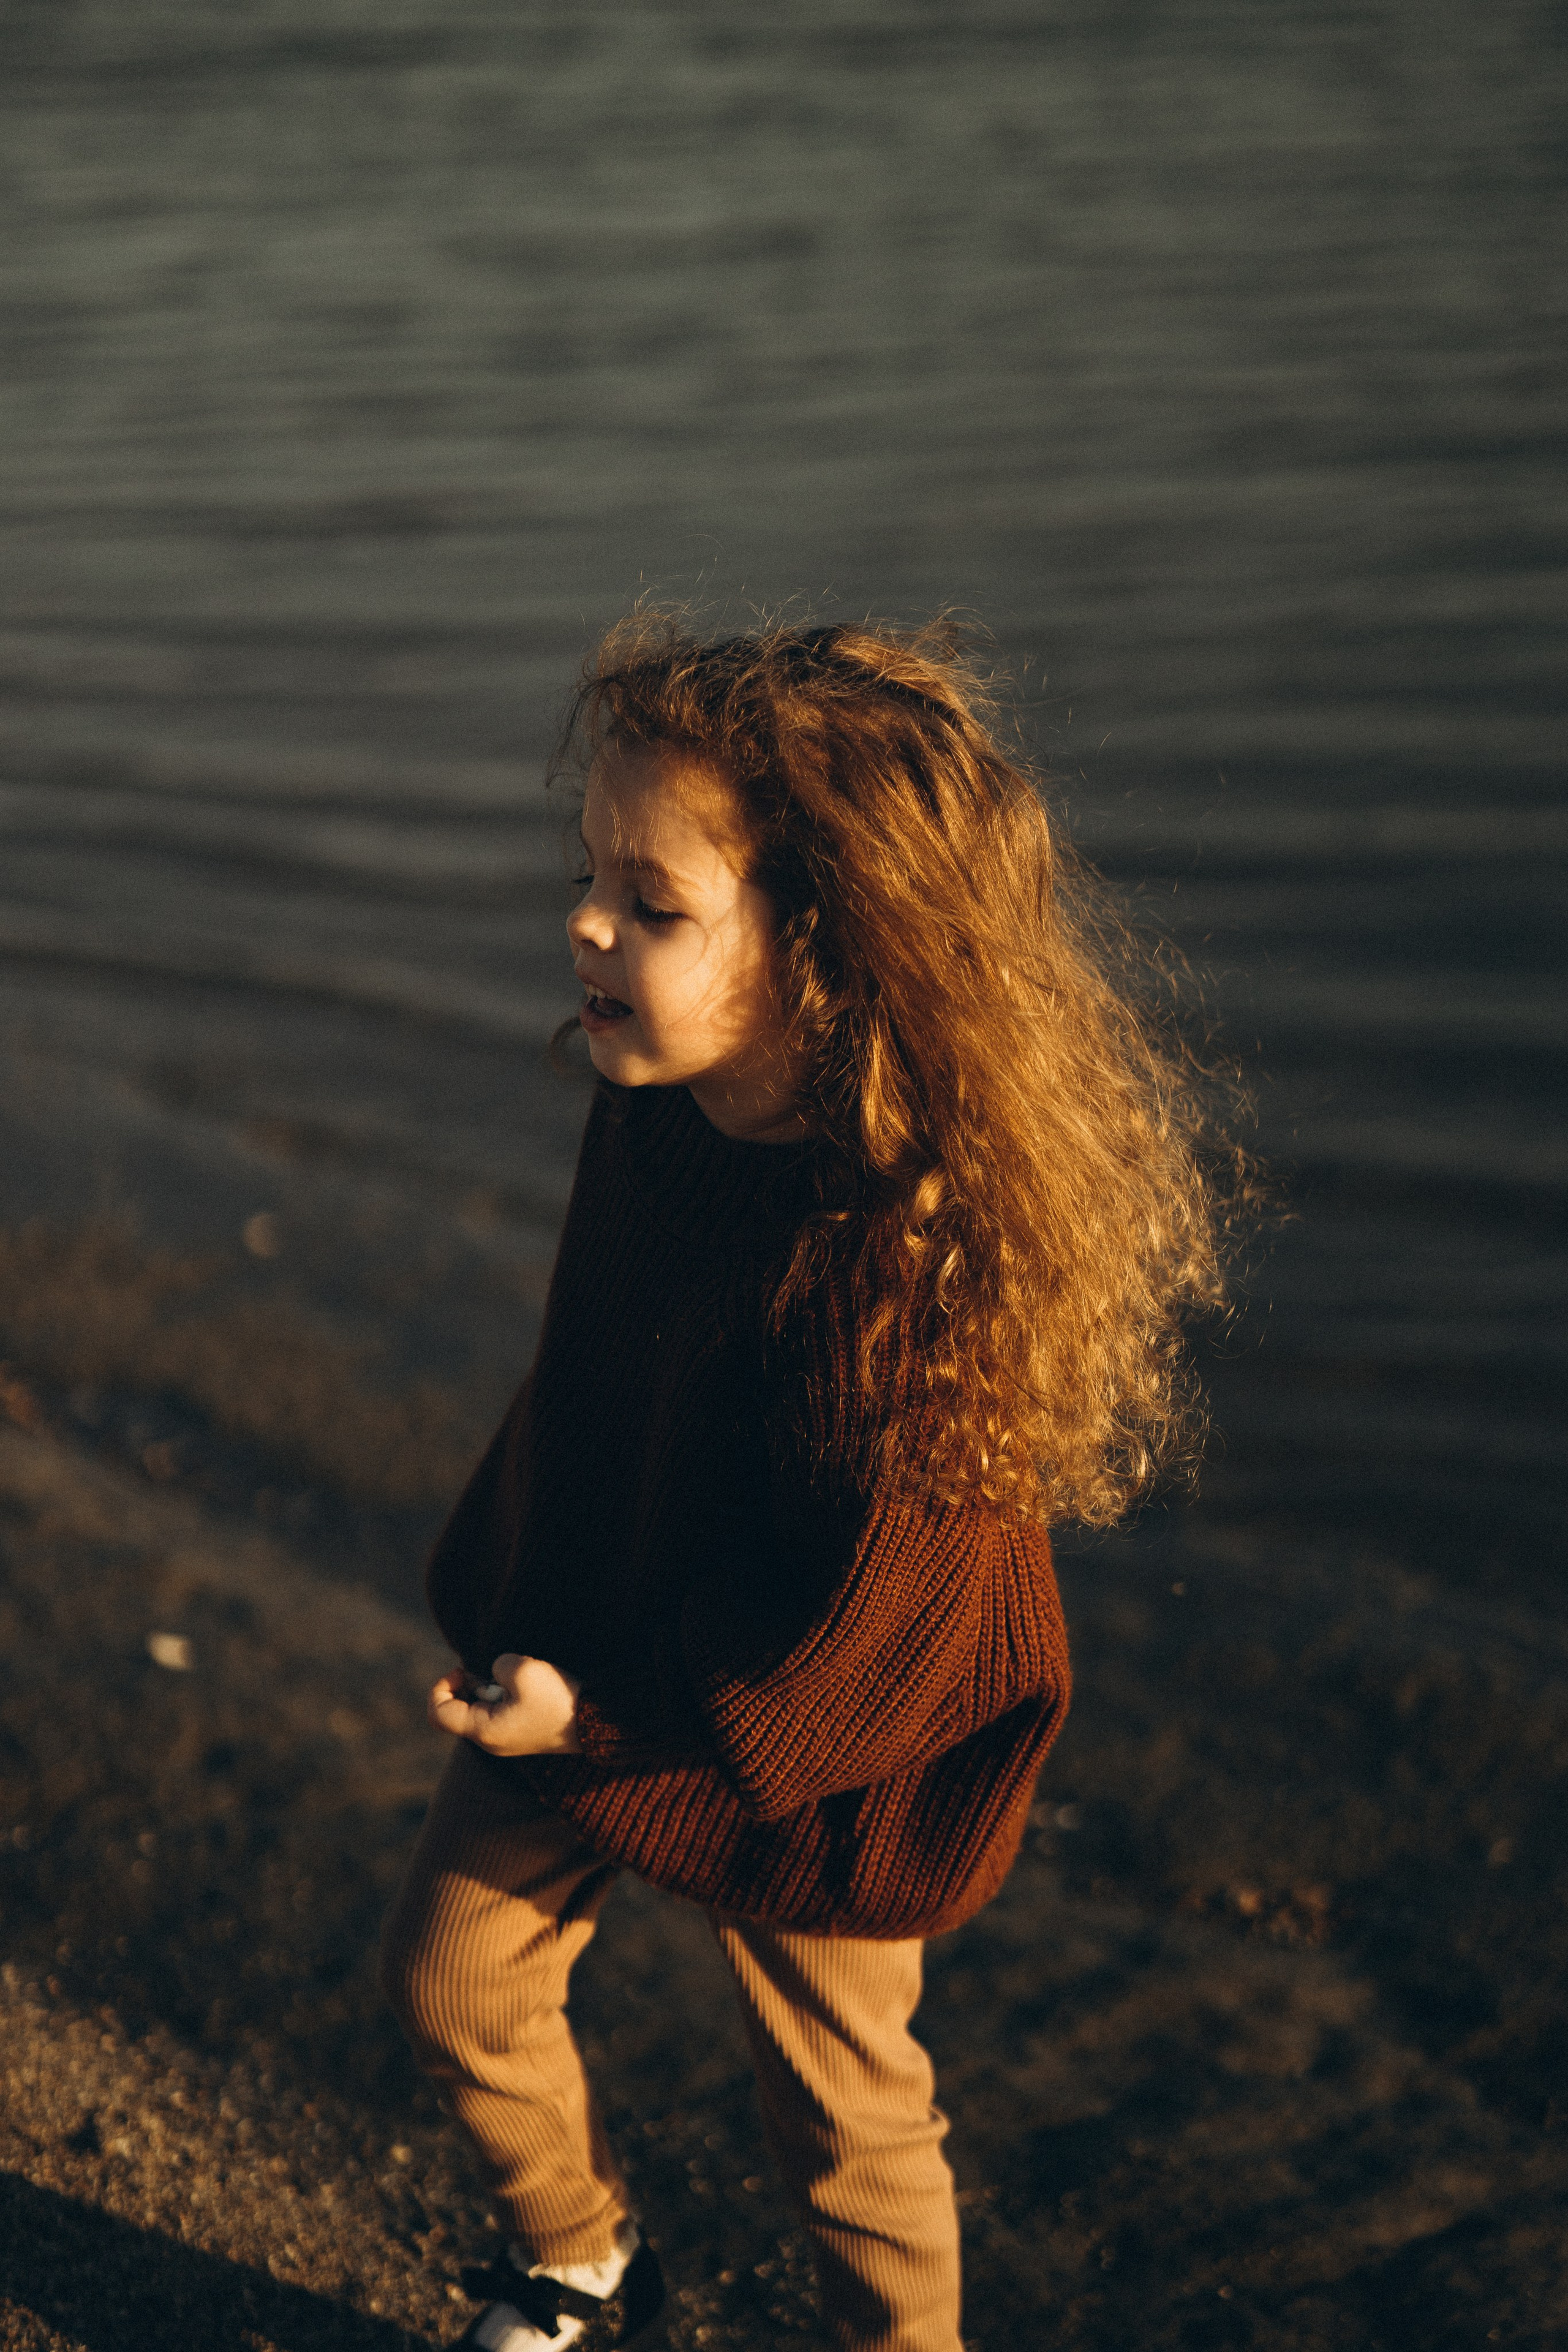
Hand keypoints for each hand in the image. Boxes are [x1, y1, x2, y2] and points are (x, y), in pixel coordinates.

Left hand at [429, 1652, 582, 1755]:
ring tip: (515, 1678)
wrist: (596, 1721)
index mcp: (484, 1731)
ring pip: (478, 1709)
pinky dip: (504, 1694)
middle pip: (457, 1711)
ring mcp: (506, 1739)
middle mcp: (490, 1741)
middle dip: (468, 1684)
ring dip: (489, 1687)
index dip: (441, 1686)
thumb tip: (496, 1673)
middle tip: (490, 1671)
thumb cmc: (557, 1698)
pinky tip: (525, 1687)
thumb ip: (497, 1665)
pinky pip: (497, 1711)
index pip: (438, 1713)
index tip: (462, 1668)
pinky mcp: (521, 1733)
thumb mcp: (522, 1670)